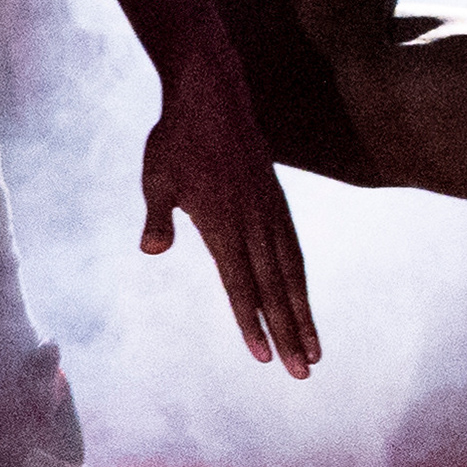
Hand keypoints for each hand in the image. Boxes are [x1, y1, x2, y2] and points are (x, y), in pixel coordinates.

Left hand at [138, 64, 320, 376]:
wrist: (212, 93)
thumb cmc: (178, 138)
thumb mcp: (157, 177)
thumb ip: (158, 217)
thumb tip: (150, 249)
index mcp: (223, 223)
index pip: (240, 284)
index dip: (252, 323)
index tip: (264, 358)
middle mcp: (253, 222)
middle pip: (274, 288)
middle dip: (288, 333)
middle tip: (303, 373)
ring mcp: (269, 212)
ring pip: (292, 272)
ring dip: (304, 313)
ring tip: (316, 350)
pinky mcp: (276, 200)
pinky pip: (294, 247)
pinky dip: (301, 279)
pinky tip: (304, 297)